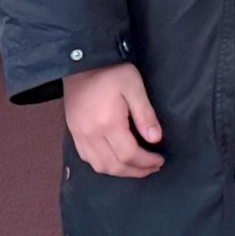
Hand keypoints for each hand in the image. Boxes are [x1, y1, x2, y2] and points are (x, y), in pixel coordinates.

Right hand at [65, 63, 163, 177]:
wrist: (80, 64)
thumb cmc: (110, 72)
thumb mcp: (134, 86)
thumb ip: (145, 114)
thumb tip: (156, 139)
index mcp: (107, 123)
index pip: (129, 155)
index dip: (146, 162)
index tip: (160, 161)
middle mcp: (91, 134)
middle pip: (114, 166)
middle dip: (136, 171)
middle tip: (153, 167)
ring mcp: (79, 136)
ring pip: (100, 166)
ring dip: (120, 172)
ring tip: (138, 167)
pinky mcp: (74, 133)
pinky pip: (88, 159)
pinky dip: (104, 165)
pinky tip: (116, 161)